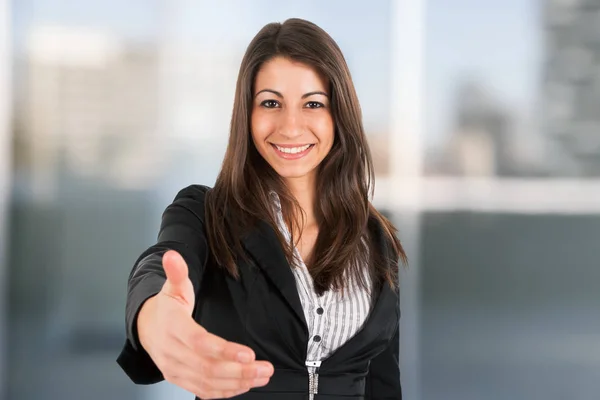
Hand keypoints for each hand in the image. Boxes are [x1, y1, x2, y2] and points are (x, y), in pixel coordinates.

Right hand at [137, 250, 273, 398]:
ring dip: (238, 382)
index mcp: (173, 328)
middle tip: (265, 368)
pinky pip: (203, 390)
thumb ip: (177, 272)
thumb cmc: (166, 307)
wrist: (145, 328)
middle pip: (208, 368)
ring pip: (208, 382)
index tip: (249, 353)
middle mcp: (172, 353)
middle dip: (240, 371)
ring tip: (263, 376)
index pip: (200, 342)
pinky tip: (245, 385)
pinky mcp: (179, 380)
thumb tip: (172, 255)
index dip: (225, 351)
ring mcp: (175, 369)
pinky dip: (226, 391)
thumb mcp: (172, 287)